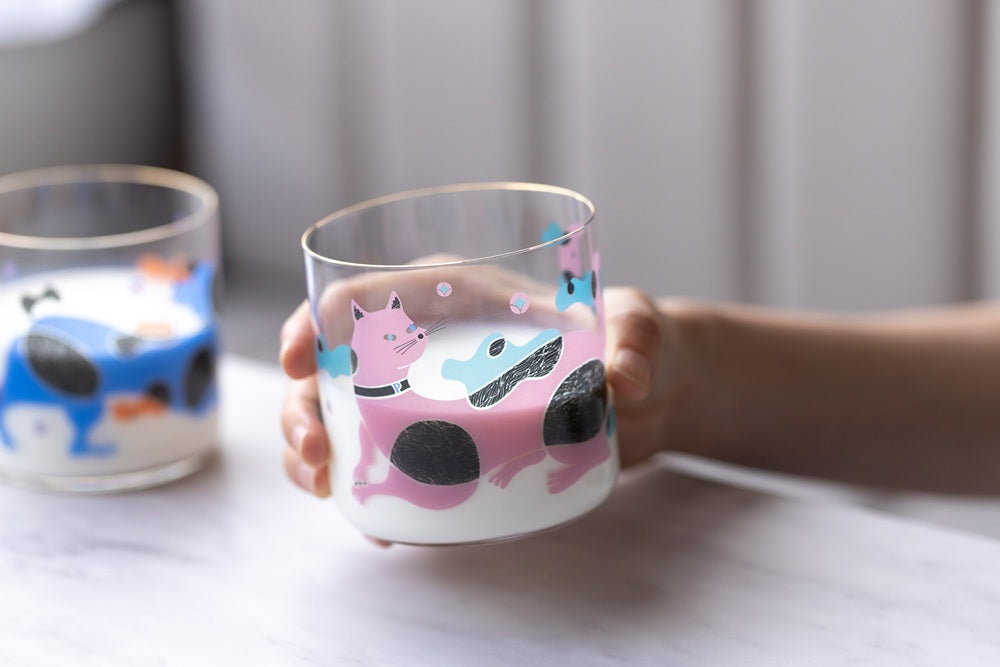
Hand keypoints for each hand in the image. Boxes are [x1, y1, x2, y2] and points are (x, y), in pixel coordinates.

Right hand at [279, 286, 682, 497]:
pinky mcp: (450, 444)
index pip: (363, 297)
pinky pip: (390, 467)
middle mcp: (430, 346)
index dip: (314, 323)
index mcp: (454, 296)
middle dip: (302, 406)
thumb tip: (627, 379)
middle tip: (315, 452)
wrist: (649, 393)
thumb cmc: (632, 338)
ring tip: (324, 490)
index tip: (300, 359)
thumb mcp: (638, 326)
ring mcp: (432, 399)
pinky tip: (376, 529)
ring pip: (345, 421)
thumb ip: (637, 342)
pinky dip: (369, 497)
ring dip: (315, 455)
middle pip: (335, 368)